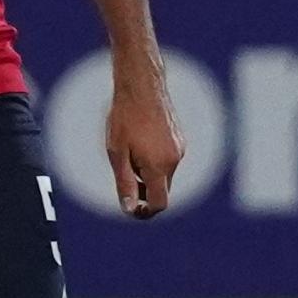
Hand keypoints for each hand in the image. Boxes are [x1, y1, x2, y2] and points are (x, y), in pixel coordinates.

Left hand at [99, 57, 182, 220]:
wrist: (141, 86)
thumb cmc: (124, 119)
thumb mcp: (118, 154)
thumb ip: (125, 184)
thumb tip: (129, 209)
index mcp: (159, 166)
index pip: (159, 203)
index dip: (146, 211)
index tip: (132, 208)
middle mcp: (174, 160)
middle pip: (162, 190)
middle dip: (145, 191)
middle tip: (125, 177)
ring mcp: (180, 149)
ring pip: (165, 174)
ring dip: (149, 174)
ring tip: (130, 152)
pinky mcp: (180, 139)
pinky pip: (169, 159)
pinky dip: (156, 161)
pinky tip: (141, 142)